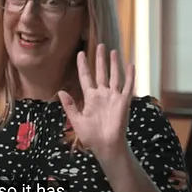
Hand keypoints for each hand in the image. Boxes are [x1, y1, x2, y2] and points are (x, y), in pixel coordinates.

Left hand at [57, 44, 134, 160]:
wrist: (106, 146)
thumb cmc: (91, 136)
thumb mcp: (77, 120)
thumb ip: (70, 106)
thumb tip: (61, 91)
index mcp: (90, 98)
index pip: (86, 77)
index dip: (83, 65)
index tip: (80, 53)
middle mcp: (102, 95)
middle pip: (101, 73)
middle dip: (100, 60)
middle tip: (99, 45)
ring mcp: (113, 97)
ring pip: (114, 76)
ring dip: (114, 64)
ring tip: (113, 51)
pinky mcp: (123, 102)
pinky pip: (128, 86)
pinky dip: (129, 76)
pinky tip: (130, 65)